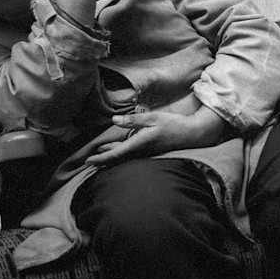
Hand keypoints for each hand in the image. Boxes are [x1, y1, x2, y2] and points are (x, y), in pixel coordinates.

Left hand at [85, 106, 226, 166]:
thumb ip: (133, 119)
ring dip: (111, 155)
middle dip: (103, 159)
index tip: (88, 161)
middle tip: (88, 160)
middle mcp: (141, 152)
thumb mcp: (152, 118)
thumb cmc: (173, 124)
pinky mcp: (150, 152)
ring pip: (124, 157)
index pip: (116, 154)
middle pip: (117, 159)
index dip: (101, 159)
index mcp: (140, 144)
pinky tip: (117, 147)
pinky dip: (121, 152)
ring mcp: (146, 154)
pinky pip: (131, 155)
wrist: (191, 134)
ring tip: (99, 151)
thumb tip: (115, 121)